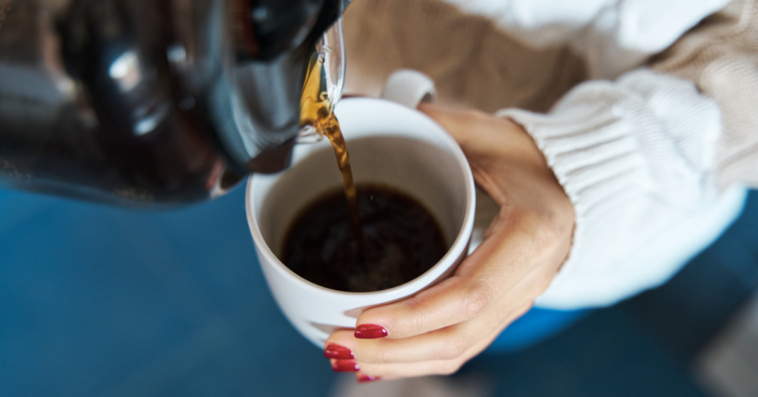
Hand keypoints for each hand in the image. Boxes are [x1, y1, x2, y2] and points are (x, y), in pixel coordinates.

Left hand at [324, 103, 574, 381]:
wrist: (579, 185)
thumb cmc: (537, 158)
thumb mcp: (492, 134)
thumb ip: (440, 125)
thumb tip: (377, 109)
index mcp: (531, 235)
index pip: (470, 294)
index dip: (414, 315)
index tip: (362, 319)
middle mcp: (528, 280)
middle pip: (457, 338)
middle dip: (392, 352)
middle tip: (336, 344)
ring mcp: (517, 301)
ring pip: (457, 351)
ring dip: (398, 364)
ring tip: (346, 357)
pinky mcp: (503, 309)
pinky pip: (461, 346)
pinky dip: (417, 360)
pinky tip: (380, 361)